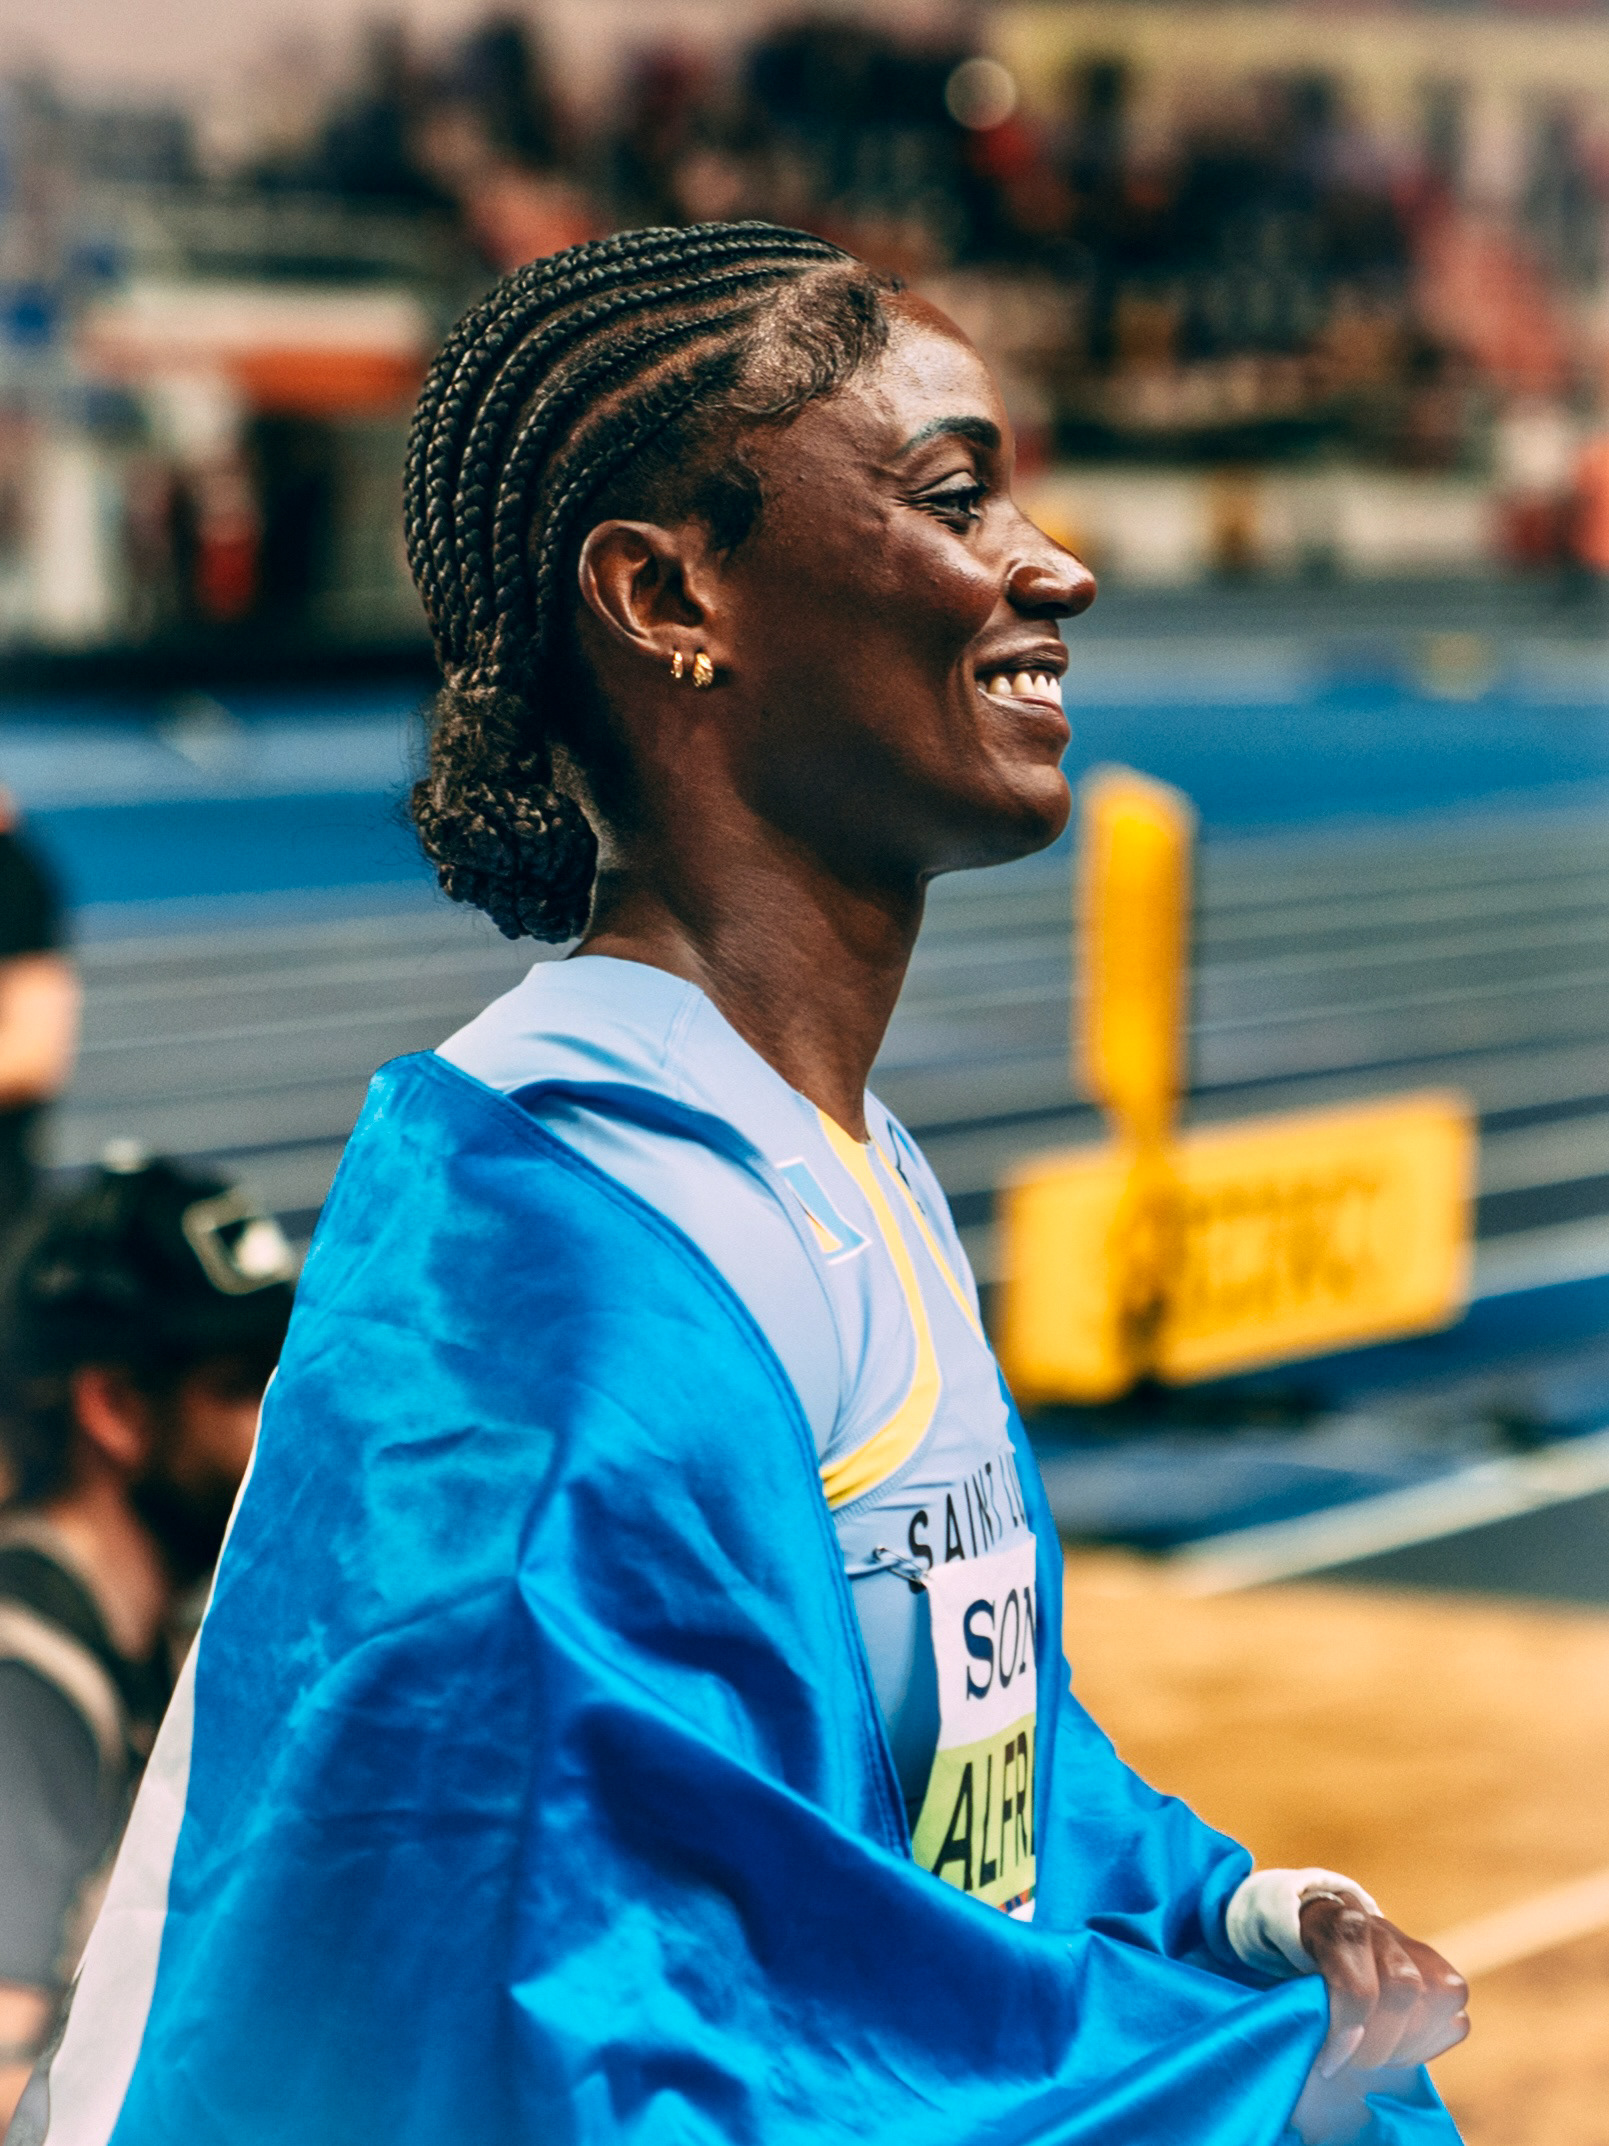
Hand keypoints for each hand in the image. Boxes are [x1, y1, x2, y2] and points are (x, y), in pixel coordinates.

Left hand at [1298, 1890, 1468, 2079]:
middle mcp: (1377, 1926)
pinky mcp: (1439, 1974)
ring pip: (1442, 1994)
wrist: (1307, 1938)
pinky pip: (1456, 2017)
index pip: (1356, 1973)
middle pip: (1404, 1984)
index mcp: (1330, 1920)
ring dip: (1407, 2044)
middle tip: (1350, 2062)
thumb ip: (1295, 2006)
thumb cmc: (1287, 1969)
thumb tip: (1320, 2060)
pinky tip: (1397, 2048)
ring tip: (1374, 2055)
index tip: (1330, 2063)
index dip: (1348, 2026)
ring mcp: (1412, 1947)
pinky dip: (1428, 2044)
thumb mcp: (1276, 1978)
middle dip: (1379, 2042)